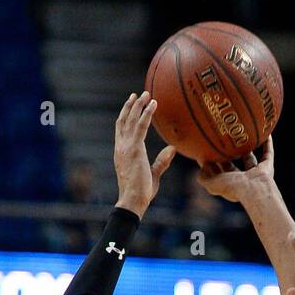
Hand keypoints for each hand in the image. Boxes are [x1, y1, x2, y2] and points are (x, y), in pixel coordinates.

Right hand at [114, 91, 175, 218]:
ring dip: (139, 105)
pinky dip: (147, 113)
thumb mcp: (153, 174)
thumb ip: (162, 161)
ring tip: (147, 94)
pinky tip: (153, 104)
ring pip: (132, 119)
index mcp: (122, 152)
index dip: (125, 114)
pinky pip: (141, 126)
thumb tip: (172, 149)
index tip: (130, 104)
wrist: (133, 200)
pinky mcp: (134, 148)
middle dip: (131, 106)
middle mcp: (121, 146)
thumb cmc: (142, 192)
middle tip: (139, 94)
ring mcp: (126, 146)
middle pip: (125, 120)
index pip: (121, 128)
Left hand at [196, 136, 274, 203]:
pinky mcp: (267, 168)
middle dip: (228, 154)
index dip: (212, 162)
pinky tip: (265, 134)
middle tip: (221, 138)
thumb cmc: (233, 187)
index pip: (219, 172)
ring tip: (242, 135)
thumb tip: (201, 168)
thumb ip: (204, 178)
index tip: (206, 149)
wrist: (254, 190)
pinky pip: (268, 153)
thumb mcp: (213, 184)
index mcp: (229, 184)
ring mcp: (255, 173)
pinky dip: (268, 144)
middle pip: (233, 165)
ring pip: (250, 158)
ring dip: (247, 149)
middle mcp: (242, 179)